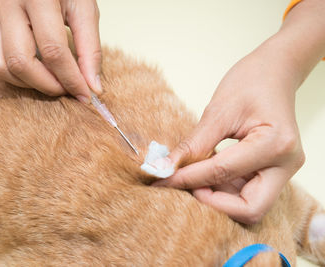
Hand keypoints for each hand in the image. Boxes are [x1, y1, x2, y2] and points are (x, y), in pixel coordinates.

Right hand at [0, 0, 101, 101]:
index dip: (72, 79)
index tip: (86, 95)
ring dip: (30, 84)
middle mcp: (9, 4)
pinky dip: (17, 76)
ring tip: (54, 81)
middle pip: (21, 62)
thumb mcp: (83, 7)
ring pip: (1, 66)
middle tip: (69, 89)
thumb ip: (90, 48)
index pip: (53, 50)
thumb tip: (92, 86)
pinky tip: (37, 72)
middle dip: (49, 85)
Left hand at [153, 37, 305, 223]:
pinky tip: (206, 172)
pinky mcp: (273, 171)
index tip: (162, 179)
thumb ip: (193, 144)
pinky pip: (246, 193)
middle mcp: (286, 164)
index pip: (222, 173)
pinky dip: (223, 189)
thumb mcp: (218, 111)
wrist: (274, 72)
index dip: (188, 178)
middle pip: (249, 209)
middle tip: (185, 186)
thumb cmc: (251, 82)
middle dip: (213, 203)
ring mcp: (282, 170)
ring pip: (248, 206)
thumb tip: (165, 168)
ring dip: (217, 197)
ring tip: (192, 175)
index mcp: (275, 144)